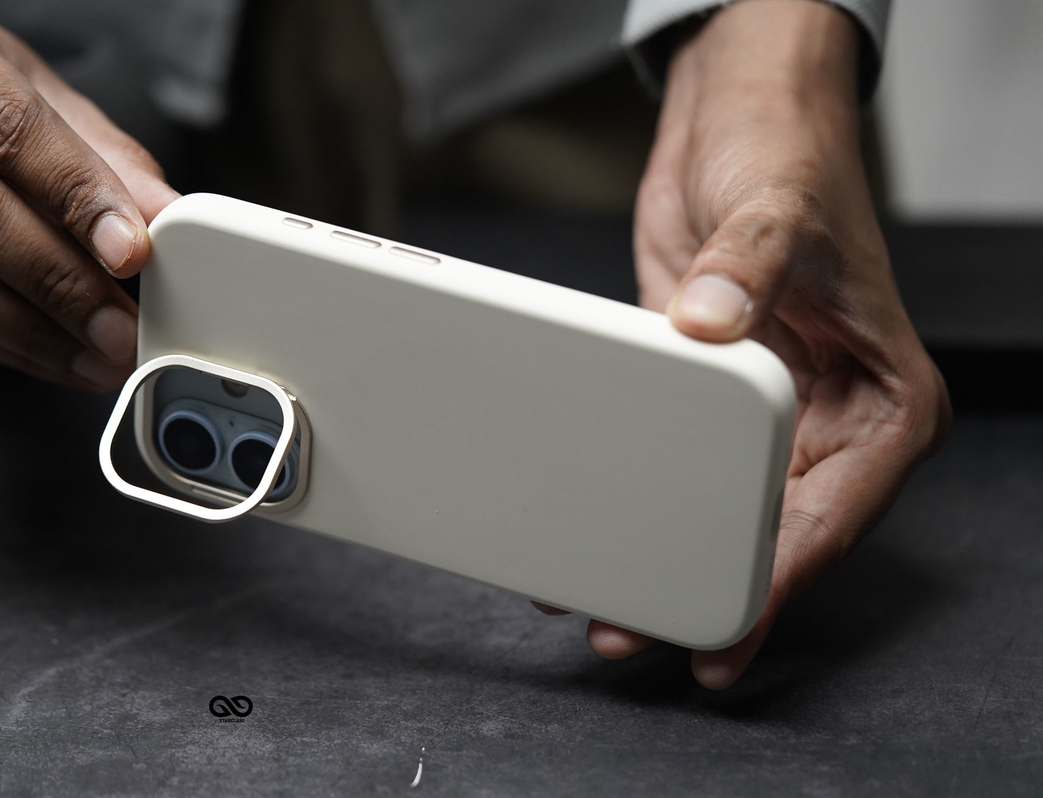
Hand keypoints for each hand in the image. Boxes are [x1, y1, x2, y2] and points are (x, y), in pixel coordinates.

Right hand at [0, 0, 179, 387]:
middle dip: (56, 282)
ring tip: (90, 357)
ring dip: (22, 330)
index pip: (6, 126)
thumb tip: (163, 213)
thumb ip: (98, 150)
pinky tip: (37, 354)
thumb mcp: (28, 86)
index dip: (75, 196)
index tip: (130, 252)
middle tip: (118, 328)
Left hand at [537, 0, 950, 687]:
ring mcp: (768, 412)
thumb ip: (750, 268)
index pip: (838, 513)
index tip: (730, 621)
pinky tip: (604, 526)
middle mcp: (829, 418)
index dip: (782, 576)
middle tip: (648, 629)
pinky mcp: (708, 394)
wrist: (737, 126)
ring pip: (724, 512)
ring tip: (615, 603)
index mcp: (884, 401)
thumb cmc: (791, 163)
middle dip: (715, 588)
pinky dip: (643, 497)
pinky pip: (678, 464)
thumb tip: (711, 323)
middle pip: (777, 533)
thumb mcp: (781, 212)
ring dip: (671, 555)